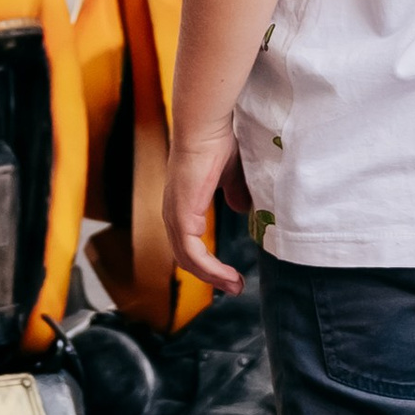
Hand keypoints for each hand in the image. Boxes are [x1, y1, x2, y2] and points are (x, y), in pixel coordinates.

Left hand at [164, 119, 249, 293]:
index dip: (208, 263)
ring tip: (235, 286)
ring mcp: (174, 215)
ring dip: (213, 277)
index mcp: (182, 205)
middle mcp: (173, 213)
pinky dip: (209, 269)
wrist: (206, 127)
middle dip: (212, 277)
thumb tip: (241, 209)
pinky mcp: (181, 216)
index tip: (232, 275)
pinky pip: (192, 253)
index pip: (189, 244)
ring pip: (188, 261)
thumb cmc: (217, 142)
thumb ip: (234, 192)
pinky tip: (227, 275)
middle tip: (236, 287)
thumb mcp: (231, 174)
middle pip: (187, 258)